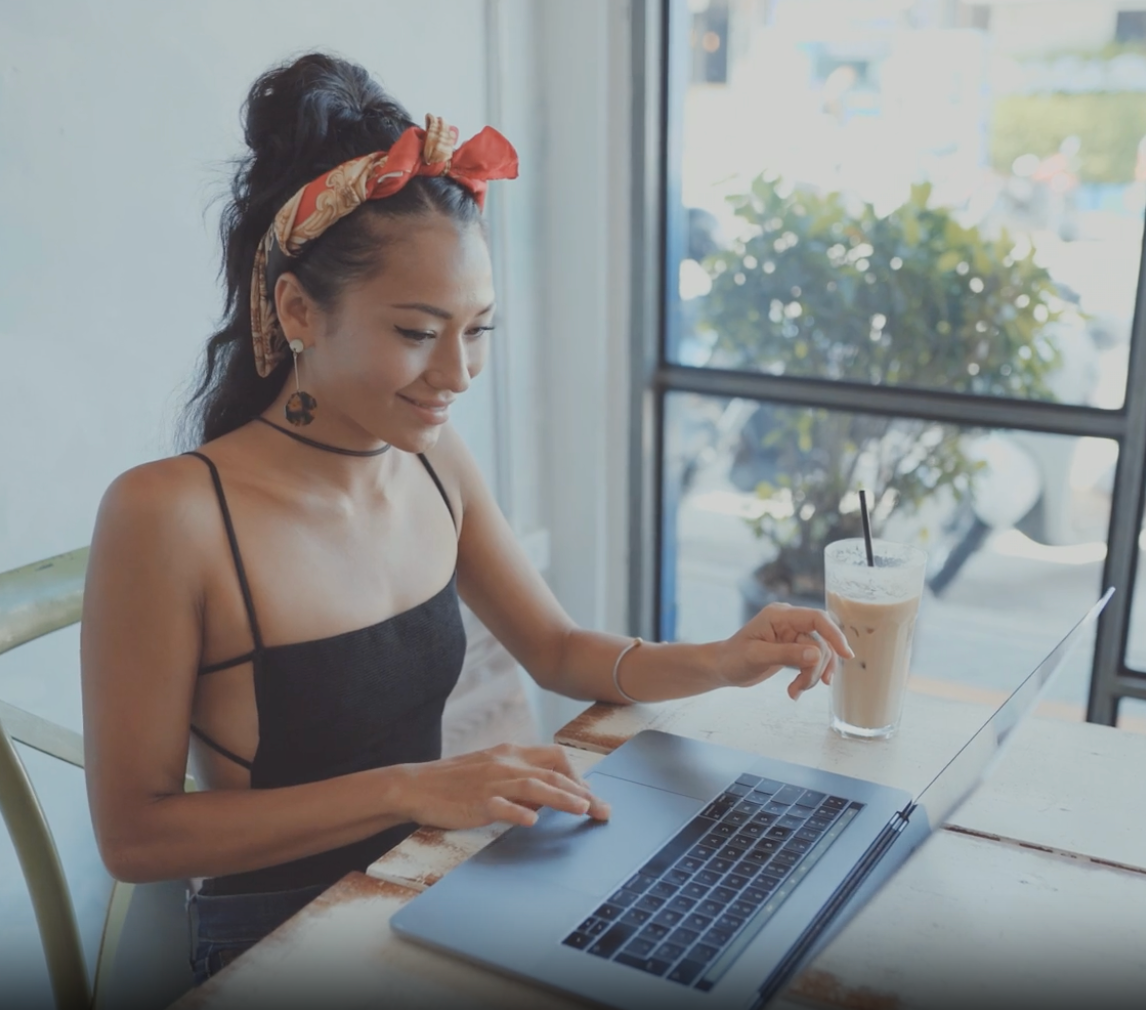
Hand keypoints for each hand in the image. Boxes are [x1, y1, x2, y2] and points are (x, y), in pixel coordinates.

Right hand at [397, 744, 610, 829]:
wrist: (417, 785)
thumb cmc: (456, 780)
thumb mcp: (492, 768)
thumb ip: (520, 776)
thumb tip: (549, 793)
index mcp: (511, 753)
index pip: (555, 756)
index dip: (577, 774)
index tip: (591, 794)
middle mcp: (506, 763)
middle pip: (553, 772)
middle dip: (582, 791)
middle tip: (603, 810)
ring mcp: (492, 782)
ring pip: (534, 786)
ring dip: (562, 798)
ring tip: (583, 809)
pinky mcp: (476, 801)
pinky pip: (501, 806)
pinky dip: (518, 812)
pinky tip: (533, 821)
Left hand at [713, 602, 852, 699]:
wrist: (723, 667)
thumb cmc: (733, 658)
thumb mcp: (757, 657)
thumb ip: (787, 654)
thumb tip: (817, 655)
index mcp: (779, 615)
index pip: (816, 618)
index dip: (834, 634)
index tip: (846, 655)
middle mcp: (789, 622)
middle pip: (820, 642)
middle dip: (815, 668)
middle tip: (801, 687)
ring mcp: (793, 635)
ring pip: (818, 655)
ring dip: (811, 676)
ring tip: (795, 692)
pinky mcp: (794, 648)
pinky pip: (812, 662)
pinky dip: (807, 678)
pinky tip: (795, 690)